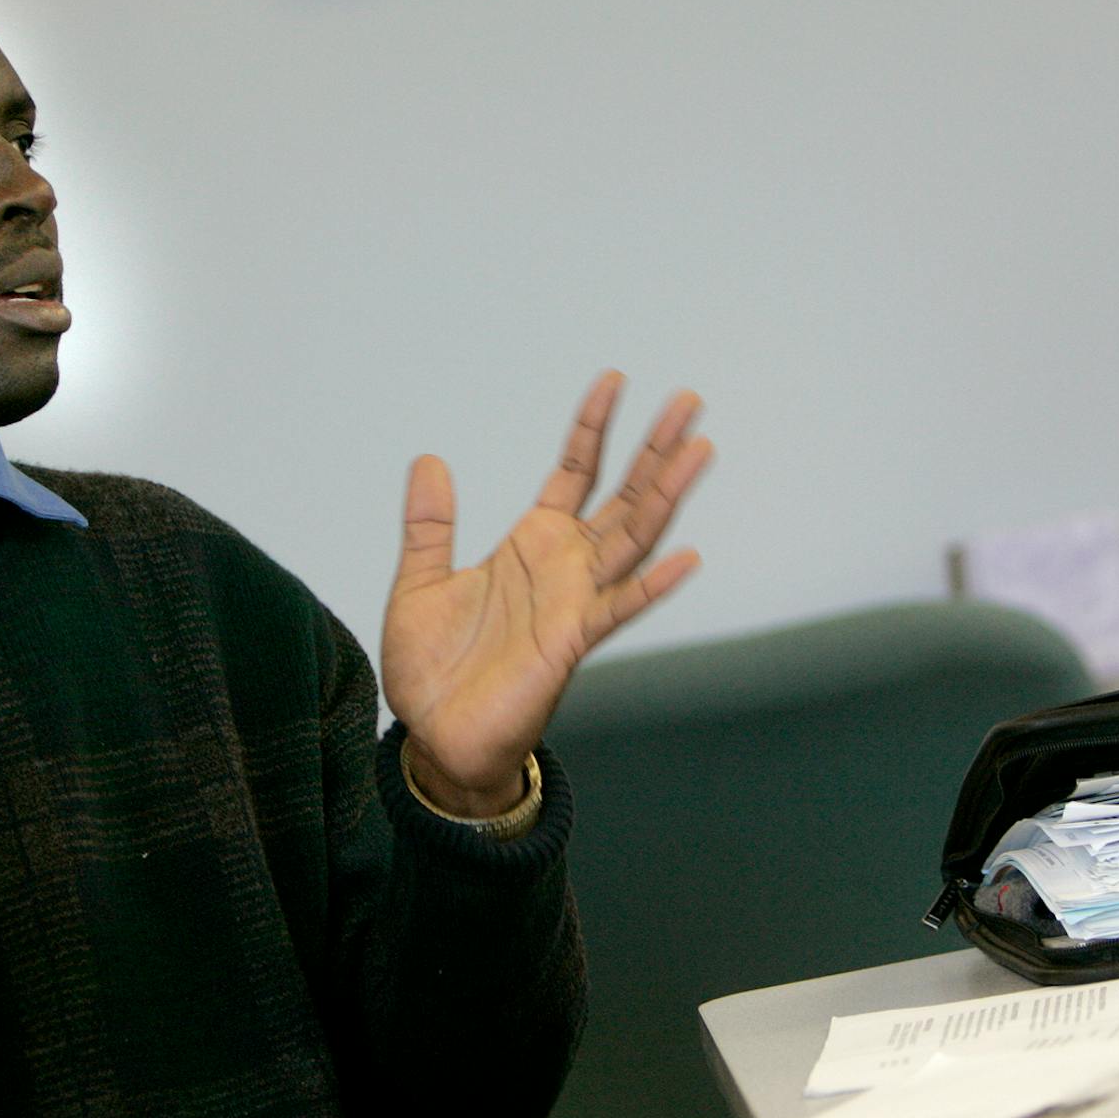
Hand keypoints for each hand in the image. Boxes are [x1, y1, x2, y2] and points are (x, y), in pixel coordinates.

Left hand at [381, 372, 711, 814]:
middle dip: (655, 448)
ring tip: (699, 448)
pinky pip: (618, 608)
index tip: (614, 379)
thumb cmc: (433, 670)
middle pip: (623, 495)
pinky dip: (653, 584)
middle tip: (689, 400)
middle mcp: (564, 567)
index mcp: (532, 545)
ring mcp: (575, 603)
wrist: (435, 738)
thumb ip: (430, 524)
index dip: (593, 427)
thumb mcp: (418, 582)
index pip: (574, 472)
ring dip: (667, 494)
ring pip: (633, 538)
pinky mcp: (571, 643)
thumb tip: (428, 460)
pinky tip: (687, 556)